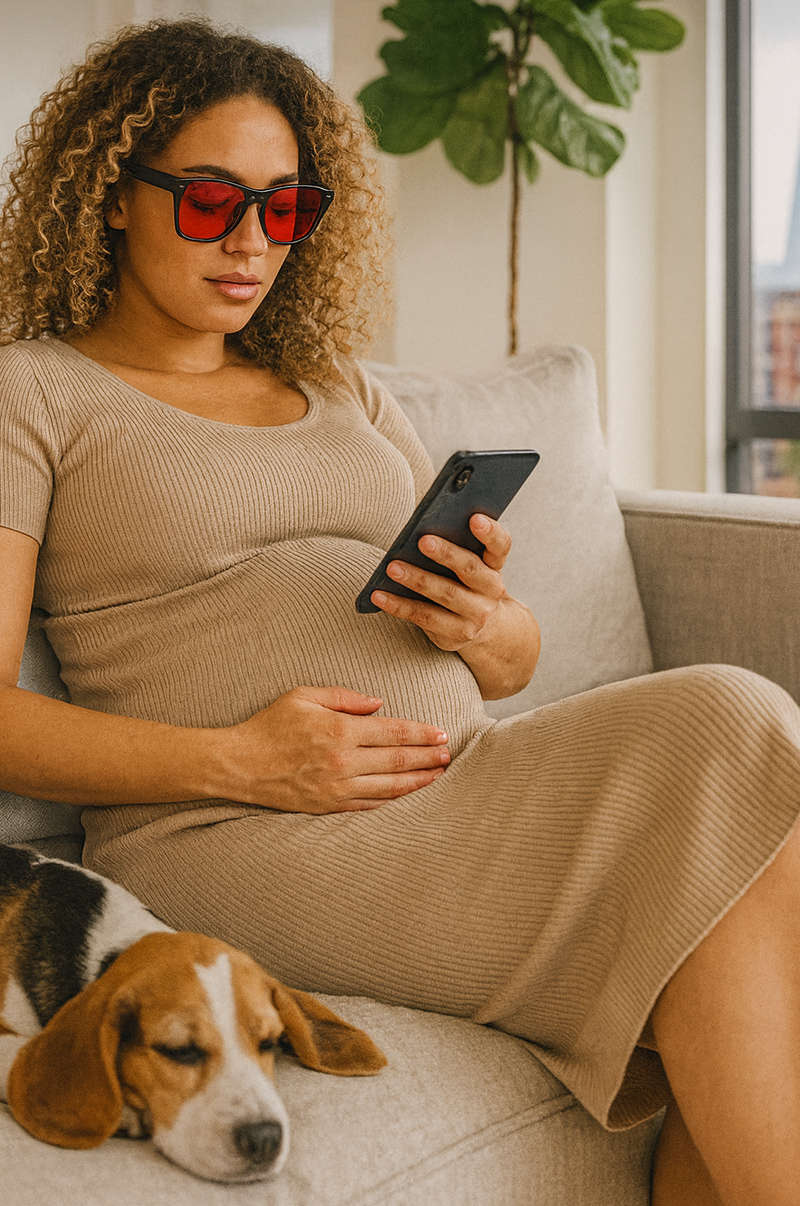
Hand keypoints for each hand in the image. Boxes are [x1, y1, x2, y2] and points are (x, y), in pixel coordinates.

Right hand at [220, 686, 450, 813]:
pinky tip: (409, 793)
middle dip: (428, 756)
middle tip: (449, 753)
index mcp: (339, 730)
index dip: (421, 733)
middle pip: (398, 760)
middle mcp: (343, 761)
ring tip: (439, 774)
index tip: (440, 732)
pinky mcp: (330, 807)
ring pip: (390, 786)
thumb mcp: (303, 695)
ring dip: (419, 780)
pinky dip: (394, 799)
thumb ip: (345, 696)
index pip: (393, 732)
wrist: (239, 765)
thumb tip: (379, 703)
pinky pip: (371, 804)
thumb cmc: (270, 726)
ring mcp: (337, 787)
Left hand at [370, 514, 510, 652]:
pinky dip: (399, 606)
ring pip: (445, 594)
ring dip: (417, 579)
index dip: (490, 532)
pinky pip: (424, 617)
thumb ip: (456, 546)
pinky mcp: (455, 634)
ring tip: (392, 567)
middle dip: (446, 554)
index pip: (500, 545)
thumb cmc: (464, 584)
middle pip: (470, 569)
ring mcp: (476, 615)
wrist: (481, 628)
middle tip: (423, 541)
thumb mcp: (470, 565)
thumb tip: (419, 530)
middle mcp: (492, 590)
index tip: (474, 517)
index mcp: (495, 565)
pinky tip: (378, 595)